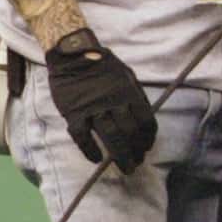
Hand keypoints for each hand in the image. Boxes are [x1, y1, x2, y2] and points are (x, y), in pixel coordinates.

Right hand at [46, 29, 156, 170]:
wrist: (73, 54)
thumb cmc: (103, 65)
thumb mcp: (127, 76)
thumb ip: (136, 96)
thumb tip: (144, 117)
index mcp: (130, 93)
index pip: (145, 121)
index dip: (148, 138)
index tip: (147, 147)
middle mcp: (115, 102)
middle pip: (130, 133)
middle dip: (136, 152)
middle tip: (137, 164)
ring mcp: (94, 108)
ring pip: (110, 136)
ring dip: (120, 155)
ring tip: (125, 167)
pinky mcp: (74, 112)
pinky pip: (82, 136)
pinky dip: (89, 149)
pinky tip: (95, 158)